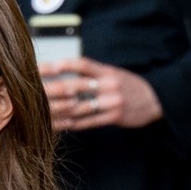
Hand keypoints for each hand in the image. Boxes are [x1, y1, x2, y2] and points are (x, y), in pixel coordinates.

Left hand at [39, 57, 162, 131]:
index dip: (65, 65)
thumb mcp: (113, 74)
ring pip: (79, 107)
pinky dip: (71, 124)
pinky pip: (88, 122)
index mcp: (107, 72)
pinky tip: (57, 124)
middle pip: (76, 87)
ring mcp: (112, 102)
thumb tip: (63, 71)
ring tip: (40, 113)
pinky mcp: (114, 117)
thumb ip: (92, 74)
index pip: (83, 65)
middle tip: (33, 93)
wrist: (156, 99)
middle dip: (53, 91)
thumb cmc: (128, 85)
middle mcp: (109, 85)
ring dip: (58, 111)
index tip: (46, 67)